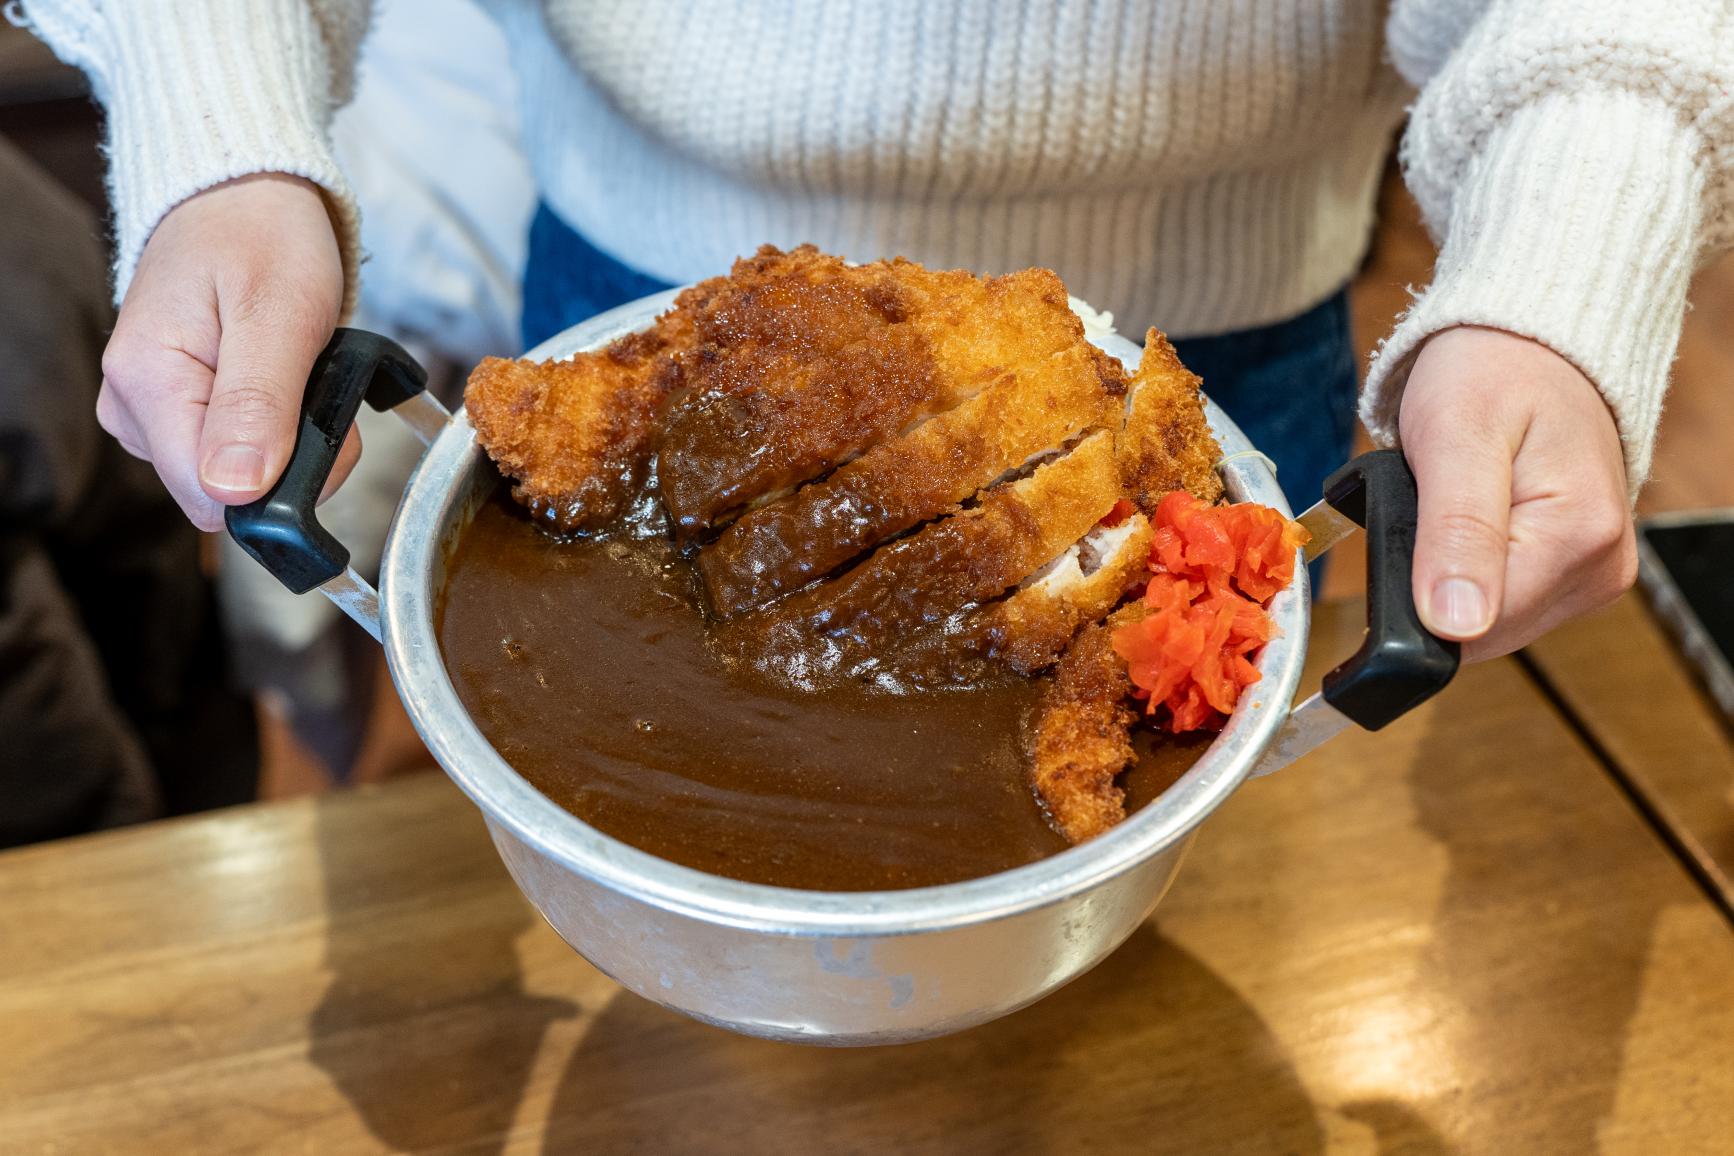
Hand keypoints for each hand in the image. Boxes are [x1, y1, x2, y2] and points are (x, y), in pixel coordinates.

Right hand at [98, 173, 353, 531]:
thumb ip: (258, 406)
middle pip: (228, 493)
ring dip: (292, 437)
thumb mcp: (278, 313)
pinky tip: (284, 376)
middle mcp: (134, 406)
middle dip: (295, 456)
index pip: (211, 498)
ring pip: (240, 475)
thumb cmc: (261, 234)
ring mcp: (154, 409)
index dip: (283, 483)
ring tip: (300, 366)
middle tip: (317, 382)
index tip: (321, 428)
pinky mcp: (179, 406)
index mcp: (145, 384)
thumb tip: (234, 490)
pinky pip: (241, 449)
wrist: (243, 193)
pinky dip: (280, 421)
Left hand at [1399, 326, 1637, 661]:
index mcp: (1579, 537)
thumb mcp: (1455, 438)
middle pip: (1482, 631)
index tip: (1406, 535)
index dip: (1419, 598)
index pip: (1475, 630)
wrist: (1524, 346)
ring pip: (1487, 621)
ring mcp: (1592, 572)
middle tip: (1431, 505)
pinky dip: (1469, 568)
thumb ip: (1456, 534)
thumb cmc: (1489, 374)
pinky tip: (1472, 522)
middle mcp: (1599, 567)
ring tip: (1453, 504)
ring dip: (1449, 573)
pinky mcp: (1575, 572)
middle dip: (1434, 581)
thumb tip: (1456, 626)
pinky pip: (1502, 599)